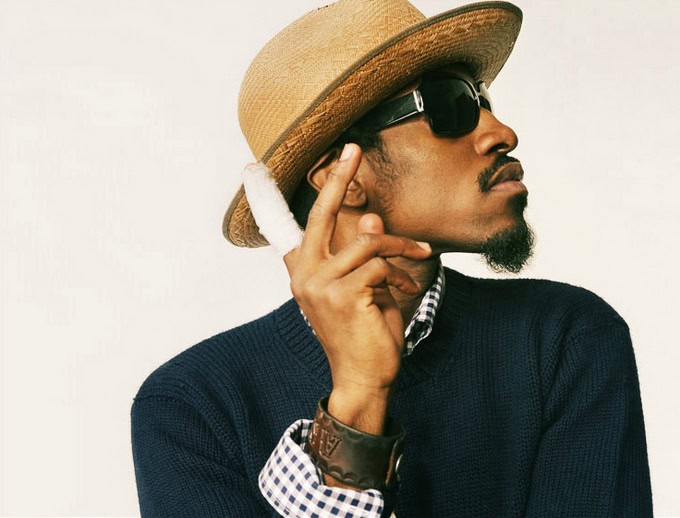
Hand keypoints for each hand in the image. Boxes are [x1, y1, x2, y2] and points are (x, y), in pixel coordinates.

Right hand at [283, 143, 431, 432]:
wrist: (364, 378)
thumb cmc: (362, 332)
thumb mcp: (363, 287)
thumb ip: (362, 253)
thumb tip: (368, 218)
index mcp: (302, 272)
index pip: (283, 228)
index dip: (266, 199)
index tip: (251, 170)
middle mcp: (303, 275)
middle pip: (320, 214)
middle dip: (338, 177)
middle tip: (352, 149)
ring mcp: (320, 284)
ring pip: (367, 242)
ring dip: (400, 247)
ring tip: (420, 256)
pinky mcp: (343, 294)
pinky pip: (380, 264)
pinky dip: (400, 272)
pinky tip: (407, 287)